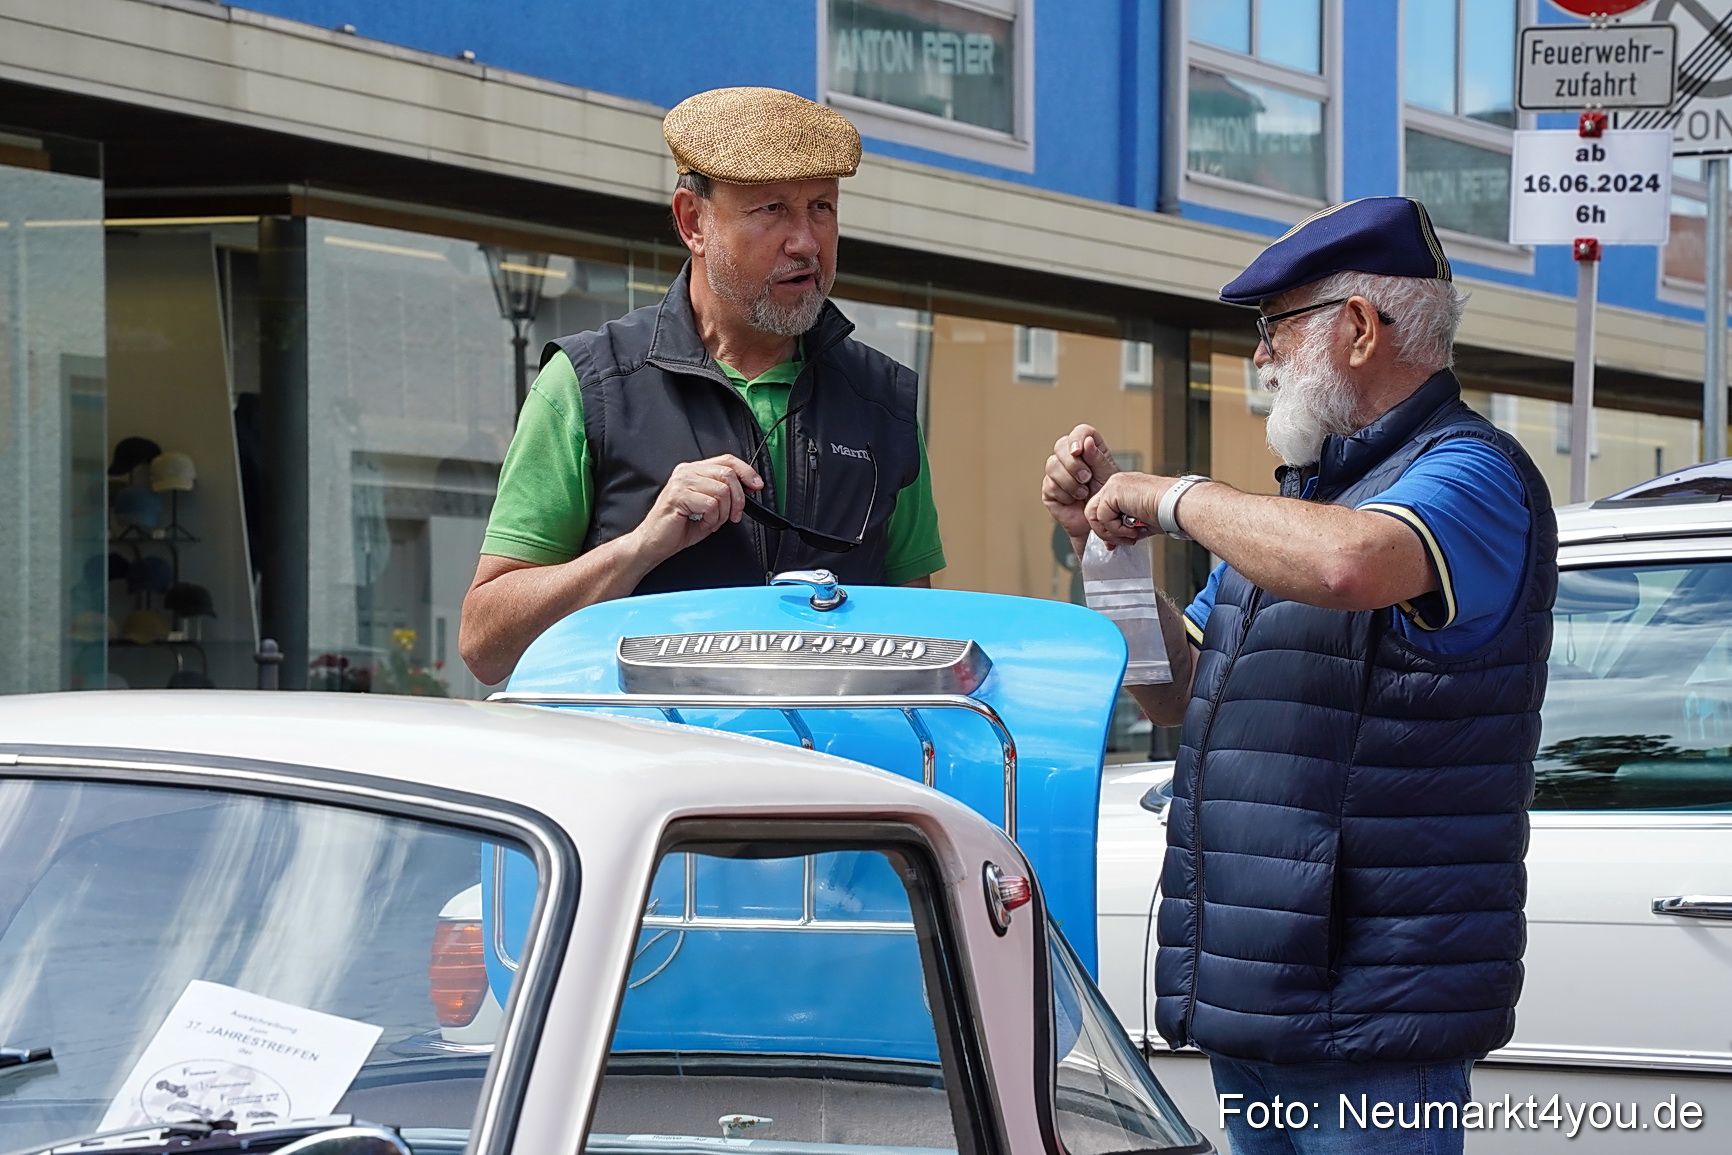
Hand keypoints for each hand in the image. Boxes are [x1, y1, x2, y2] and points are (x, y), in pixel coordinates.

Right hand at [632, 454, 764, 562]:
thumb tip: (749, 488)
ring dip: (723, 513)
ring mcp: (681, 482)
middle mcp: (686, 472)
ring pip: (722, 491)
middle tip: (733, 516)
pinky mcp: (678, 496)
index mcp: (693, 470)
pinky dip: (712, 520)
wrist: (653, 543)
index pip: (727, 460)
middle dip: (738, 499)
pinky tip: (702, 524)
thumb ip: (725, 493)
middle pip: (728, 474)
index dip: (746, 471)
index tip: (757, 486)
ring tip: (712, 521)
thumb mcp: (708, 506)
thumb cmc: (679, 527)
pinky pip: (710, 505)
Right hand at [1041, 425, 1119, 547]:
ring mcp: (1058, 473)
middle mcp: (1071, 459)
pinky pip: (1050, 484)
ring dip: (1069, 481)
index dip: (1078, 438)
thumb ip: (1098, 459)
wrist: (1098, 524)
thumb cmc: (1106, 499)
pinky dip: (1064, 494)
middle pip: (1061, 445)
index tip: (1080, 450)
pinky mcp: (1050, 488)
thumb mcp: (1108, 477)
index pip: (1081, 433)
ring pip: (1052, 464)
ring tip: (1083, 493)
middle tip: (1086, 478)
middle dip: (1073, 463)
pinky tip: (1073, 500)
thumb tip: (1087, 442)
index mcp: (1089, 451)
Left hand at [1086, 472, 1166, 546]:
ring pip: (1093, 515)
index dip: (1107, 529)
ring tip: (1129, 535)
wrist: (1177, 506)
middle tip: (1123, 541)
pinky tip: (1133, 529)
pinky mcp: (1113, 491)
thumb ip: (1125, 527)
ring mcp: (1113, 486)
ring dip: (1110, 532)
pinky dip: (1116, 528)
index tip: (1116, 543)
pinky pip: (1103, 517)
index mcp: (1124, 489)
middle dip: (1106, 532)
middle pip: (1094, 512)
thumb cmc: (1168, 512)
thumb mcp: (1141, 522)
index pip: (1103, 510)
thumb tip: (1114, 541)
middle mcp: (1116, 484)